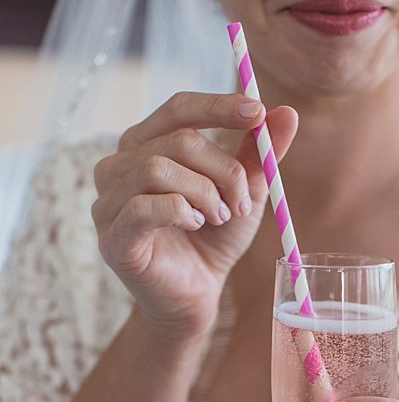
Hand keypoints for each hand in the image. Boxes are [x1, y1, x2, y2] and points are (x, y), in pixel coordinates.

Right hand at [92, 92, 299, 341]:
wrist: (198, 295)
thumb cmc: (214, 240)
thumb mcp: (244, 193)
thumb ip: (260, 155)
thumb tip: (288, 112)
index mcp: (147, 146)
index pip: (179, 109)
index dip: (218, 106)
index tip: (258, 112)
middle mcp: (118, 165)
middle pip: (178, 141)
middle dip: (223, 171)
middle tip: (241, 204)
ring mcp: (108, 200)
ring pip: (157, 168)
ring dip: (204, 194)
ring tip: (219, 218)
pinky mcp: (112, 235)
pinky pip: (142, 206)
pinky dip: (181, 212)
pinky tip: (195, 226)